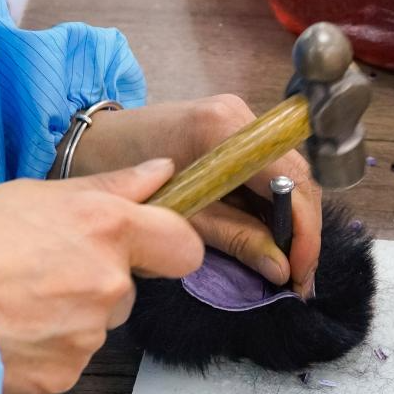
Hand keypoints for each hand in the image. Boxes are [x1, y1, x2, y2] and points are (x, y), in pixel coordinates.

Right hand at [0, 159, 202, 393]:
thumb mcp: (35, 194)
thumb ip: (111, 187)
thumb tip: (162, 172)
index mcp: (108, 230)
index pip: (184, 246)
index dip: (169, 246)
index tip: (149, 246)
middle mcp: (109, 285)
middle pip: (126, 290)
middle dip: (96, 282)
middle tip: (39, 271)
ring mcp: (88, 336)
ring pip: (93, 326)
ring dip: (65, 317)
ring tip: (10, 301)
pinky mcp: (64, 376)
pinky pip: (65, 360)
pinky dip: (41, 350)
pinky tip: (3, 331)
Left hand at [62, 95, 321, 296]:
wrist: (89, 144)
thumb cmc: (120, 178)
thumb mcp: (181, 217)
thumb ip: (235, 239)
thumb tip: (281, 270)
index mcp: (223, 130)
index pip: (289, 180)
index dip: (305, 231)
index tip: (301, 273)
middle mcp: (240, 116)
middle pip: (297, 176)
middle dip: (303, 231)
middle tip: (299, 278)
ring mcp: (240, 118)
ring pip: (289, 175)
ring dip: (293, 222)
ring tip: (289, 265)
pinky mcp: (235, 128)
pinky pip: (270, 171)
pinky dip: (275, 207)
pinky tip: (273, 238)